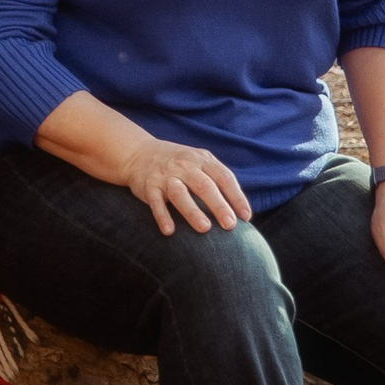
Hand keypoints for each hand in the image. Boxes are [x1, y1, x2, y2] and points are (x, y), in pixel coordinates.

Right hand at [122, 134, 254, 236]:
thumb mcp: (199, 162)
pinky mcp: (149, 186)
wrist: (139, 153)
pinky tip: (169, 231)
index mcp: (202, 160)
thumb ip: (218, 181)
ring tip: (204, 228)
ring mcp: (166, 175)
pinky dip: (162, 216)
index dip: (236, 197)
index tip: (246, 217)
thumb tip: (242, 212)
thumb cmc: (179, 164)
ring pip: (180, 193)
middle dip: (218, 205)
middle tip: (230, 225)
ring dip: (192, 211)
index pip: (224, 177)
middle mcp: (185, 166)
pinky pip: (155, 202)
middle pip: (205, 186)